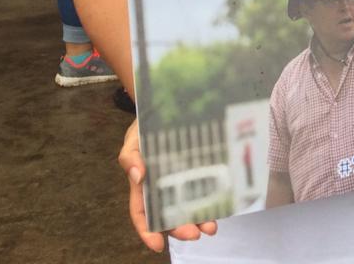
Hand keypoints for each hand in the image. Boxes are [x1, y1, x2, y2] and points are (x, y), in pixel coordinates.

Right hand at [119, 118, 217, 251]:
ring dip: (200, 220)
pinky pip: (206, 188)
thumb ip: (130, 157)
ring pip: (190, 207)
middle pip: (169, 216)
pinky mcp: (200, 170)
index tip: (157, 245)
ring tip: (211, 226)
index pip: (142, 214)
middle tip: (195, 234)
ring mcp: (183, 180)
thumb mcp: (133, 140)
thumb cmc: (144, 128)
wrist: (166, 108)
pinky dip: (214, 199)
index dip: (147, 232)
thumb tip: (138, 175)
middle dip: (181, 228)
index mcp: (144, 185)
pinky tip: (222, 205)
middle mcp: (164, 187)